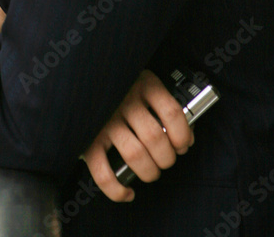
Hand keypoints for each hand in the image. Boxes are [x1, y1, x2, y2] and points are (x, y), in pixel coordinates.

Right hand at [82, 69, 193, 201]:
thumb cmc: (124, 89)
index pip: (172, 113)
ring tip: (151, 171)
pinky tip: (127, 192)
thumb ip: (165, 107)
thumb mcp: (147, 86)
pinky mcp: (88, 139)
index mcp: (143, 85)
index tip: (183, 145)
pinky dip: (116, 189)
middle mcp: (124, 101)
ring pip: (134, 154)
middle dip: (167, 158)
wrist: (87, 81)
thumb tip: (186, 138)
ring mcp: (104, 120)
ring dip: (149, 171)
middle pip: (154, 137)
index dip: (182, 135)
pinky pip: (102, 171)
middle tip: (165, 160)